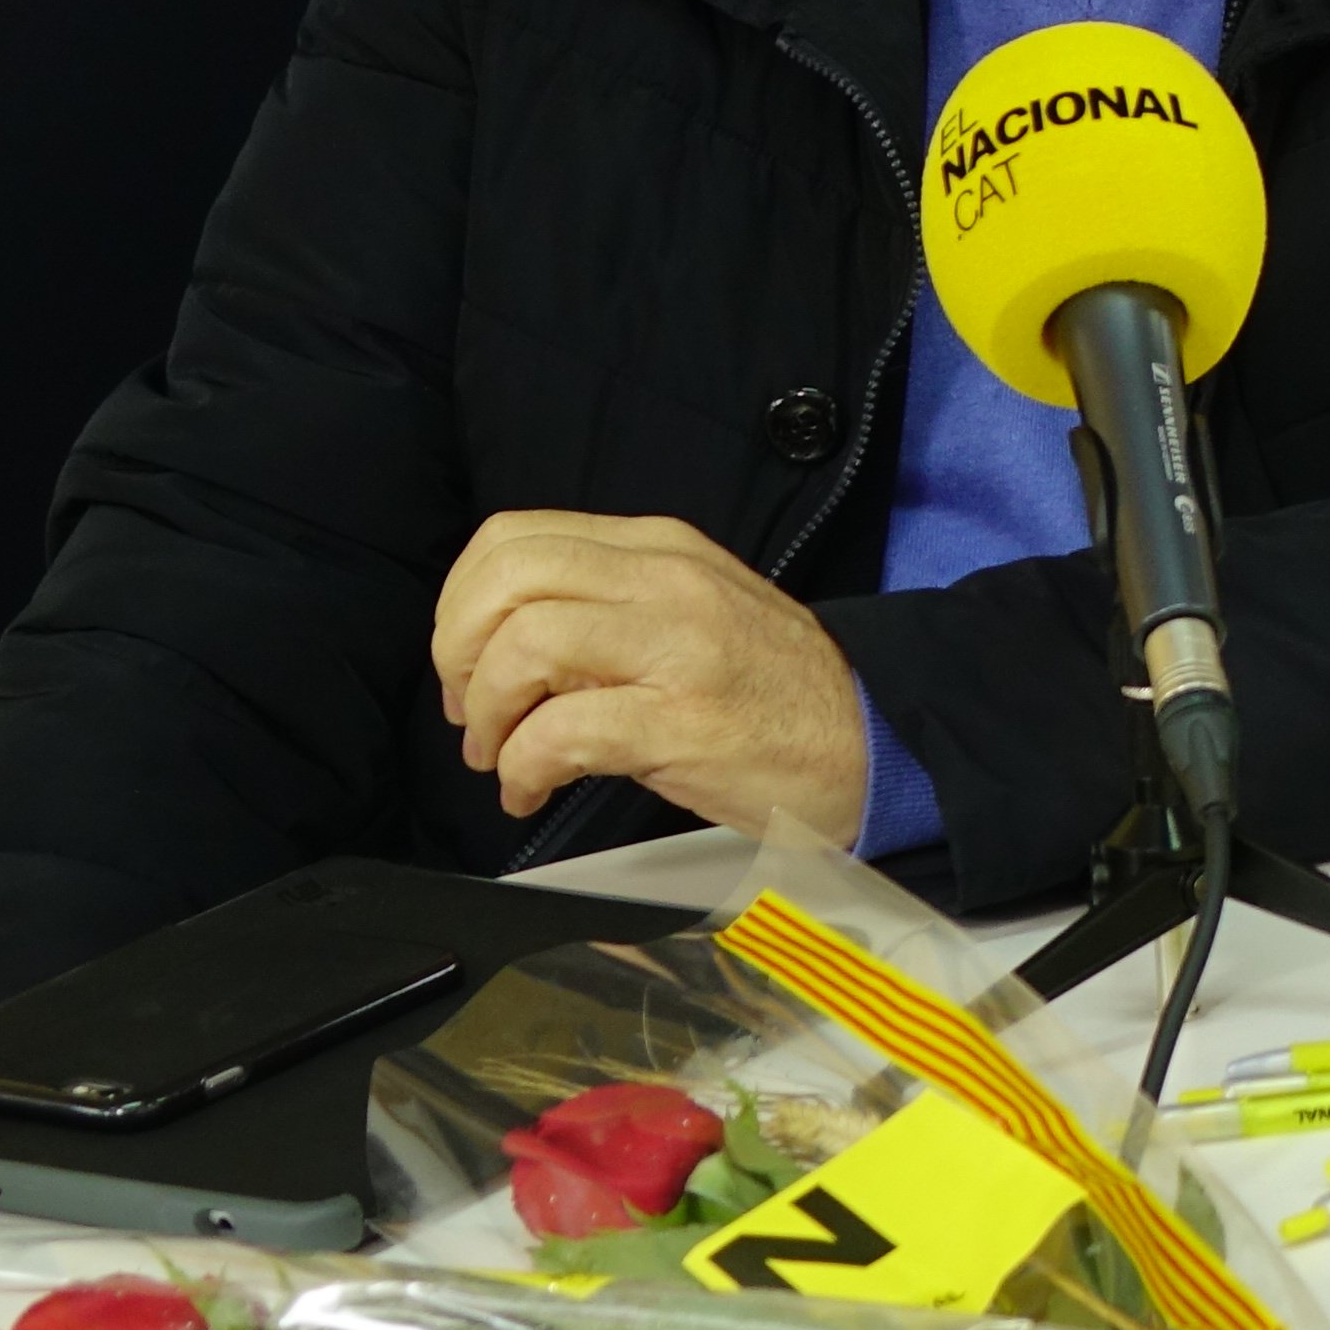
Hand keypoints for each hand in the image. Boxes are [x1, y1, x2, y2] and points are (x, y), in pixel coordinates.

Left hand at [433, 510, 868, 839]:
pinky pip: (558, 732)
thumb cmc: (775, 690)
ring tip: (499, 756)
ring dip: (487, 713)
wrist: (874, 740)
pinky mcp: (684, 721)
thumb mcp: (693, 613)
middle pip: (505, 576)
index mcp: (661, 548)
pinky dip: (521, 769)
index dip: (463, 603)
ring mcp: (678, 647)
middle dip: (456, 650)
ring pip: (522, 643)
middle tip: (470, 709)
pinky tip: (529, 791)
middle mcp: (667, 580)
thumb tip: (507, 649)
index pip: (515, 538)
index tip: (468, 660)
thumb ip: (607, 610)